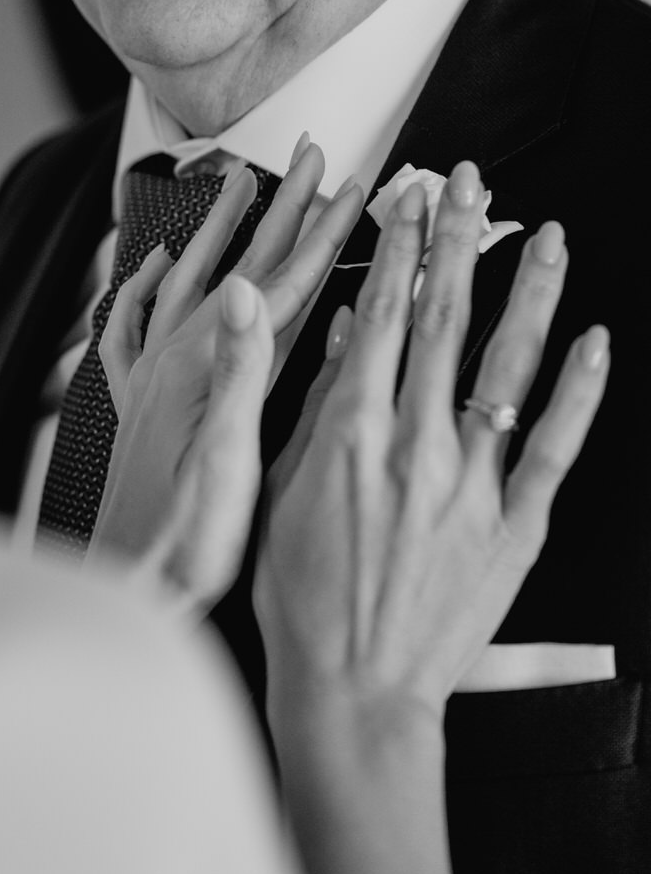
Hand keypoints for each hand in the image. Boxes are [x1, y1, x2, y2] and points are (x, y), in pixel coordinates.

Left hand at [91, 138, 364, 612]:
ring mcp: (150, 373)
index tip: (352, 182)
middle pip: (240, 264)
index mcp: (209, 365)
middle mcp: (176, 356)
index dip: (320, 231)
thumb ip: (237, 369)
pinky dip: (143, 286)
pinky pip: (132, 324)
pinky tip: (150, 265)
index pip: (281, 281)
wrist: (129, 583)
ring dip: (219, 229)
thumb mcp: (226, 456)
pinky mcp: (133, 400)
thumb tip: (245, 288)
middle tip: (308, 155)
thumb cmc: (188, 538)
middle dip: (280, 208)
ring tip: (237, 182)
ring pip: (187, 278)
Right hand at [255, 160, 608, 727]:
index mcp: (351, 431)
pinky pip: (555, 445)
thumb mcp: (280, 488)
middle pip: (443, 318)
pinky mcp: (514, 526)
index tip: (410, 196)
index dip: (398, 245)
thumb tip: (343, 335)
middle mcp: (416, 444)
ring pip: (507, 367)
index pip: (381, 312)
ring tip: (545, 235)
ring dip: (528, 293)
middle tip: (471, 182)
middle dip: (457, 238)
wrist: (353, 691)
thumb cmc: (303, 595)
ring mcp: (472, 483)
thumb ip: (316, 406)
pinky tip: (594, 341)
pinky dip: (579, 390)